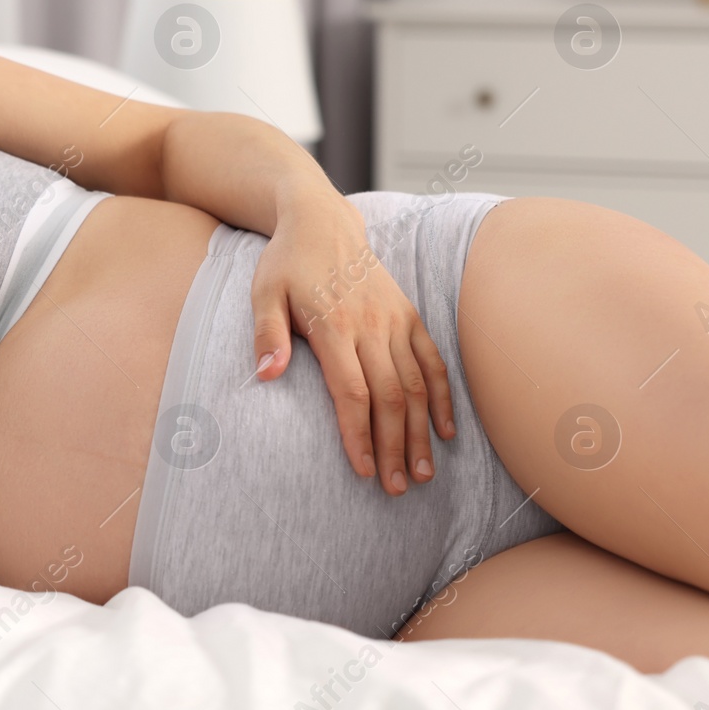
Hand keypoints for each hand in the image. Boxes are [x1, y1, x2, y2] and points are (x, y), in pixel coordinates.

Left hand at [248, 194, 455, 495]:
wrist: (322, 220)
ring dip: (421, 431)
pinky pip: (433, 361)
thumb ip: (267, 335)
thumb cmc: (286, 262)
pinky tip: (445, 431)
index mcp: (334, 325)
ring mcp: (395, 320)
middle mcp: (371, 325)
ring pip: (416, 384)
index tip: (363, 471)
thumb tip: (266, 376)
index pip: (351, 391)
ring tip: (423, 474)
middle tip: (396, 489)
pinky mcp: (409, 315)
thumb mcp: (263, 293)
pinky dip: (441, 397)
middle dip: (395, 446)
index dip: (359, 434)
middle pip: (390, 396)